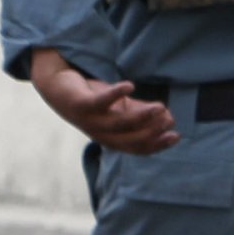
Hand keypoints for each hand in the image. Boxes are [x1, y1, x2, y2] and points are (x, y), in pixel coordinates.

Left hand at [28, 49, 178, 154]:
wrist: (57, 88)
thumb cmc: (92, 99)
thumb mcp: (120, 108)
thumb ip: (141, 112)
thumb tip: (168, 115)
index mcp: (111, 138)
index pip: (136, 148)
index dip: (156, 145)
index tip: (176, 135)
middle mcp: (100, 134)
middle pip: (129, 139)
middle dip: (151, 132)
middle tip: (170, 119)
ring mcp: (90, 120)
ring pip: (118, 124)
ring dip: (140, 117)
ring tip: (160, 106)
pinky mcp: (81, 104)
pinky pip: (100, 102)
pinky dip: (115, 94)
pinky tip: (130, 86)